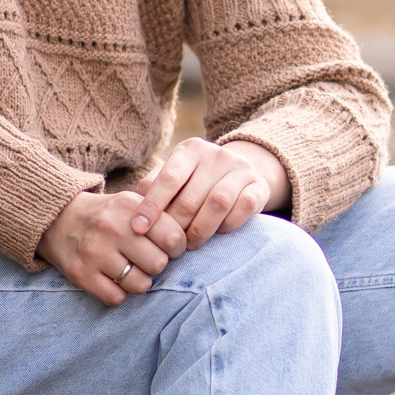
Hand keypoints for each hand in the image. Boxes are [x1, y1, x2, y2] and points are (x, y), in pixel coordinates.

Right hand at [38, 185, 185, 306]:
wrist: (57, 219)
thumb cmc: (106, 215)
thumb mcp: (131, 203)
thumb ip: (159, 217)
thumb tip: (193, 239)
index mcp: (128, 208)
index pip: (173, 237)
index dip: (176, 247)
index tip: (169, 248)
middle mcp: (111, 229)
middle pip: (158, 264)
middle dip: (156, 265)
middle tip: (146, 259)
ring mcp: (94, 253)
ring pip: (140, 285)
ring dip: (139, 281)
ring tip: (130, 270)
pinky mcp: (81, 274)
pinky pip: (116, 298)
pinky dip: (118, 293)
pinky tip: (112, 279)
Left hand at [129, 135, 287, 251]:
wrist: (240, 172)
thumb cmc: (196, 180)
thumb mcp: (176, 177)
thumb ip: (155, 188)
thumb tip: (135, 213)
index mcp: (190, 150)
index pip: (167, 179)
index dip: (152, 206)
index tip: (138, 229)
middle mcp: (216, 154)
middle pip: (191, 197)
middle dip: (177, 226)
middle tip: (168, 245)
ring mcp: (240, 168)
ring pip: (217, 203)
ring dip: (201, 230)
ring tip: (191, 244)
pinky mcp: (259, 185)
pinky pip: (243, 208)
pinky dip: (228, 225)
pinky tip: (218, 234)